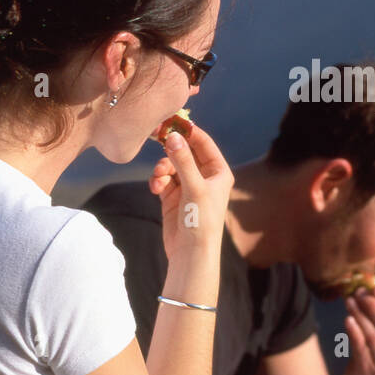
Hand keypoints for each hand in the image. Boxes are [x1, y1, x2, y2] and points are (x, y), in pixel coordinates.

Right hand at [149, 118, 233, 259]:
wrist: (191, 253)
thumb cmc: (201, 220)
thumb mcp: (194, 187)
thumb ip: (182, 161)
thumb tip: (173, 137)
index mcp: (218, 172)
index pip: (203, 143)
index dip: (188, 131)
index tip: (170, 120)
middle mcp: (205, 177)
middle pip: (185, 152)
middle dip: (171, 148)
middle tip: (156, 136)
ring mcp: (188, 187)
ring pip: (171, 165)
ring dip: (162, 168)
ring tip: (158, 178)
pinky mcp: (173, 197)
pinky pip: (163, 179)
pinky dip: (158, 181)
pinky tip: (155, 188)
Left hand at [342, 283, 374, 374]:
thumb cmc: (373, 349)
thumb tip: (364, 285)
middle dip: (374, 306)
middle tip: (360, 293)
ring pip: (373, 336)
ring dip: (360, 316)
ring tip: (349, 301)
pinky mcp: (368, 370)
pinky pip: (361, 348)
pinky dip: (354, 332)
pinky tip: (347, 319)